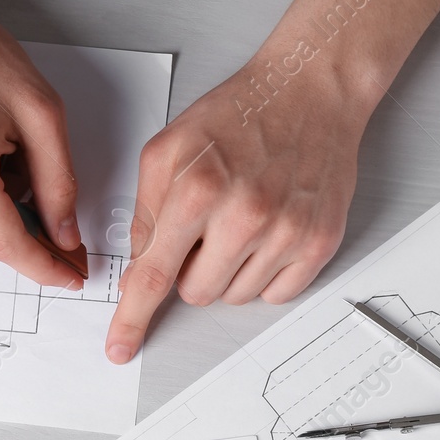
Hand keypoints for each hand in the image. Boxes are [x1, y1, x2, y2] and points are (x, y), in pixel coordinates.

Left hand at [104, 58, 373, 363]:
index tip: (119, 348)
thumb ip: (144, 213)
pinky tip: (268, 234)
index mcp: (196, 191)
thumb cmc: (237, 116)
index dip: (133, 319)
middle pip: (195, 294)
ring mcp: (286, 233)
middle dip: (190, 269)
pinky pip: (276, 295)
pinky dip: (264, 275)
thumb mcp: (167, 150)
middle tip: (206, 227)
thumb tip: (136, 272)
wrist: (310, 91)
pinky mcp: (319, 242)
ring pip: (235, 296)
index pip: (154, 276)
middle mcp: (244, 217)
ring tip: (241, 220)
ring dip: (229, 270)